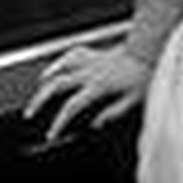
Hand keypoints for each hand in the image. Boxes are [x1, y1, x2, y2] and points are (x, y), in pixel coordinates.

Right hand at [25, 43, 151, 141]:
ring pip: (60, 66)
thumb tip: (97, 124)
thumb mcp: (134, 99)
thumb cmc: (145, 72)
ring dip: (45, 79)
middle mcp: (90, 72)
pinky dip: (60, 60)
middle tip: (31, 113)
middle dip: (39, 100)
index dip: (58, 122)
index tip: (51, 133)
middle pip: (56, 85)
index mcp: (99, 86)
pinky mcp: (95, 52)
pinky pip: (72, 53)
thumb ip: (113, 113)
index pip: (71, 107)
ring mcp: (91, 60)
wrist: (151, 48)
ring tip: (36, 91)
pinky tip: (54, 67)